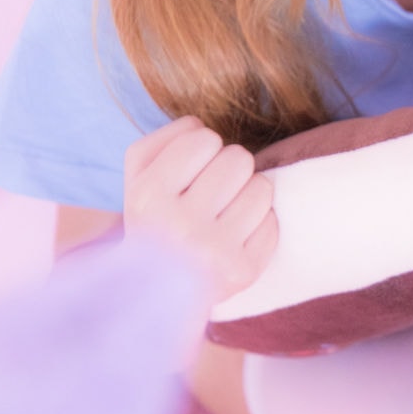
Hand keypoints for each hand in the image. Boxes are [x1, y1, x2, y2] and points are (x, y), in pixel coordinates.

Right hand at [123, 116, 277, 303]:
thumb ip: (168, 137)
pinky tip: (234, 235)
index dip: (202, 147)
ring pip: (262, 187)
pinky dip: (258, 223)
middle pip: (239, 158)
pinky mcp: (243, 272)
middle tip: (212, 189)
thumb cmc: (154, 216)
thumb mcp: (139, 173)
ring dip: (247, 192)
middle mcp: (179, 227)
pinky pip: (273, 221)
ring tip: (224, 210)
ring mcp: (214, 253)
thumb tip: (202, 126)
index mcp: (147, 196)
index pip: (203, 138)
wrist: (156, 287)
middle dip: (229, 167)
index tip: (190, 169)